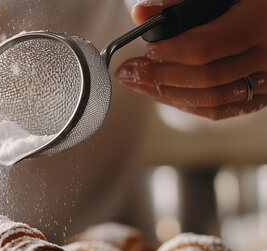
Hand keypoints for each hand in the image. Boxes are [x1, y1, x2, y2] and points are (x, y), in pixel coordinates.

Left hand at [116, 0, 265, 119]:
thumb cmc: (254, 2)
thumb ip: (181, 2)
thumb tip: (140, 14)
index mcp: (259, 22)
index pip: (205, 48)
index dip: (170, 52)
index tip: (147, 50)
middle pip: (205, 78)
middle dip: (159, 77)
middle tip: (129, 72)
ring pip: (212, 100)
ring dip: (168, 95)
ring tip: (139, 84)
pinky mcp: (264, 95)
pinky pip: (222, 109)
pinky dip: (189, 104)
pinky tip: (165, 95)